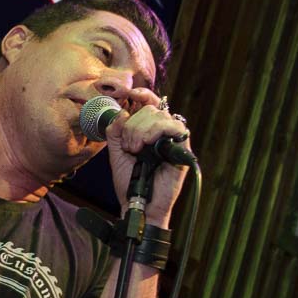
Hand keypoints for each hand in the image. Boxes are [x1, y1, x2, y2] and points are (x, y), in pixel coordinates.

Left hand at [104, 88, 189, 226]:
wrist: (138, 203)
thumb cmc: (130, 182)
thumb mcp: (116, 153)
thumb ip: (115, 133)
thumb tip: (122, 112)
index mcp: (148, 131)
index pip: (150, 104)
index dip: (143, 95)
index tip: (131, 94)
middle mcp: (162, 133)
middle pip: (151, 110)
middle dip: (134, 125)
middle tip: (129, 145)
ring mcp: (173, 140)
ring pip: (160, 117)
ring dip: (142, 130)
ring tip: (136, 149)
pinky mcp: (182, 149)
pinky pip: (176, 128)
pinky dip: (159, 131)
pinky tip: (149, 144)